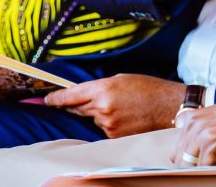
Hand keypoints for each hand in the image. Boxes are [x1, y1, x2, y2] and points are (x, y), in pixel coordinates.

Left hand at [45, 75, 186, 138]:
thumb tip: (86, 96)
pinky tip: (126, 118)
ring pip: (93, 119)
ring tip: (123, 108)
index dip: (56, 98)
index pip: (71, 95)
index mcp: (103, 89)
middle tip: (93, 101)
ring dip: (100, 114)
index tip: (47, 99)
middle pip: (79, 108)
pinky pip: (104, 129)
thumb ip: (101, 87)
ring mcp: (107, 124)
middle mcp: (102, 108)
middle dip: (79, 105)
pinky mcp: (114, 136)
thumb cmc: (148, 88)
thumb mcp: (122, 79)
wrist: (168, 106)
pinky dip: (110, 123)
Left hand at [171, 84, 215, 165]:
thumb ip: (205, 131)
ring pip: (190, 165)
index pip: (178, 149)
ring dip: (209, 168)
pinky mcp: (213, 143)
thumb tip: (195, 156)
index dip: (192, 158)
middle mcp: (194, 123)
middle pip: (181, 159)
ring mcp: (202, 133)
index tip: (209, 159)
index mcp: (193, 117)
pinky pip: (205, 168)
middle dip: (198, 165)